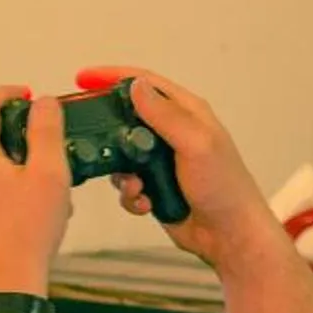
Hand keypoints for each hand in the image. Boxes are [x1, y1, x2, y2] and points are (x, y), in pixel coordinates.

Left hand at [0, 87, 69, 293]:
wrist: (5, 289)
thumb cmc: (27, 234)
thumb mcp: (49, 174)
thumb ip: (46, 131)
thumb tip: (44, 103)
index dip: (5, 94)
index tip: (26, 93)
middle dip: (16, 135)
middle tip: (46, 142)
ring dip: (13, 167)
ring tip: (47, 186)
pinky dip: (6, 191)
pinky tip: (33, 212)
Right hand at [78, 66, 275, 267]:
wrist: (229, 235)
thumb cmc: (224, 187)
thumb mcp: (196, 144)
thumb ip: (166, 115)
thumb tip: (136, 85)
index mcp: (187, 113)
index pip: (145, 82)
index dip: (113, 77)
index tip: (83, 78)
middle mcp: (173, 132)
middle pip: (127, 118)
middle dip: (109, 132)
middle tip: (89, 141)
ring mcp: (162, 161)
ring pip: (122, 155)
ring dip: (120, 173)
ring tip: (134, 186)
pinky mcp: (155, 187)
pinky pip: (128, 184)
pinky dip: (130, 195)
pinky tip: (145, 204)